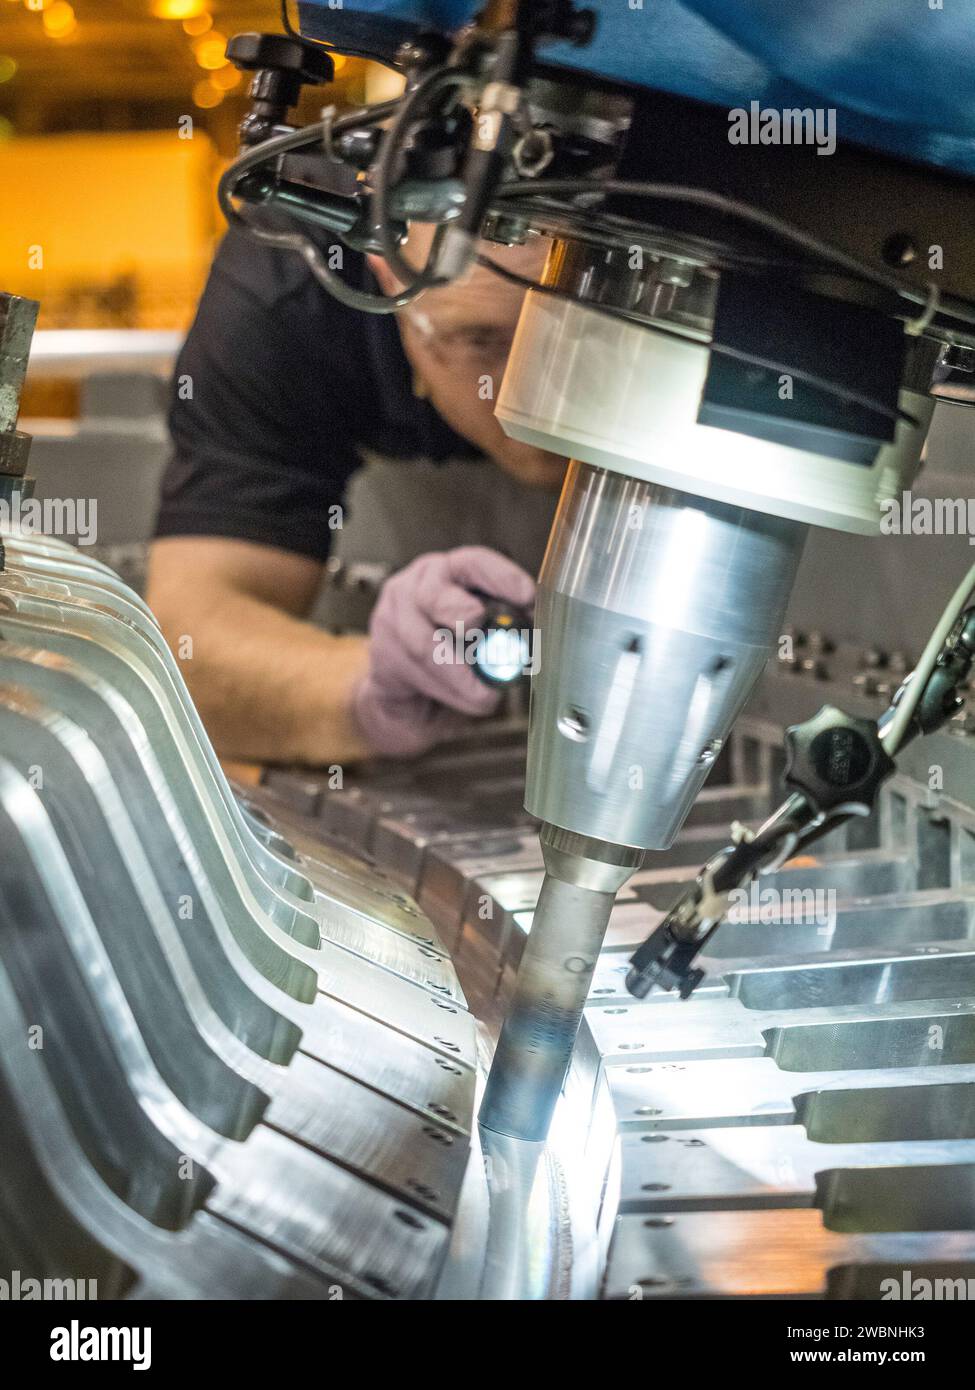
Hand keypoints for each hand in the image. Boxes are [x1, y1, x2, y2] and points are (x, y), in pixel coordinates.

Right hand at [351, 546, 534, 756]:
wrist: (408, 686)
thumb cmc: (456, 649)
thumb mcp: (485, 629)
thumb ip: (507, 627)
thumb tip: (537, 633)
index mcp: (449, 572)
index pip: (473, 563)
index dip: (501, 577)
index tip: (527, 596)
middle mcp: (416, 586)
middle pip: (433, 595)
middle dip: (458, 611)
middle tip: (477, 625)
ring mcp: (392, 617)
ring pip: (423, 645)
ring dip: (459, 675)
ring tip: (485, 696)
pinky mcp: (381, 652)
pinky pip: (414, 673)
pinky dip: (446, 691)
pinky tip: (467, 699)